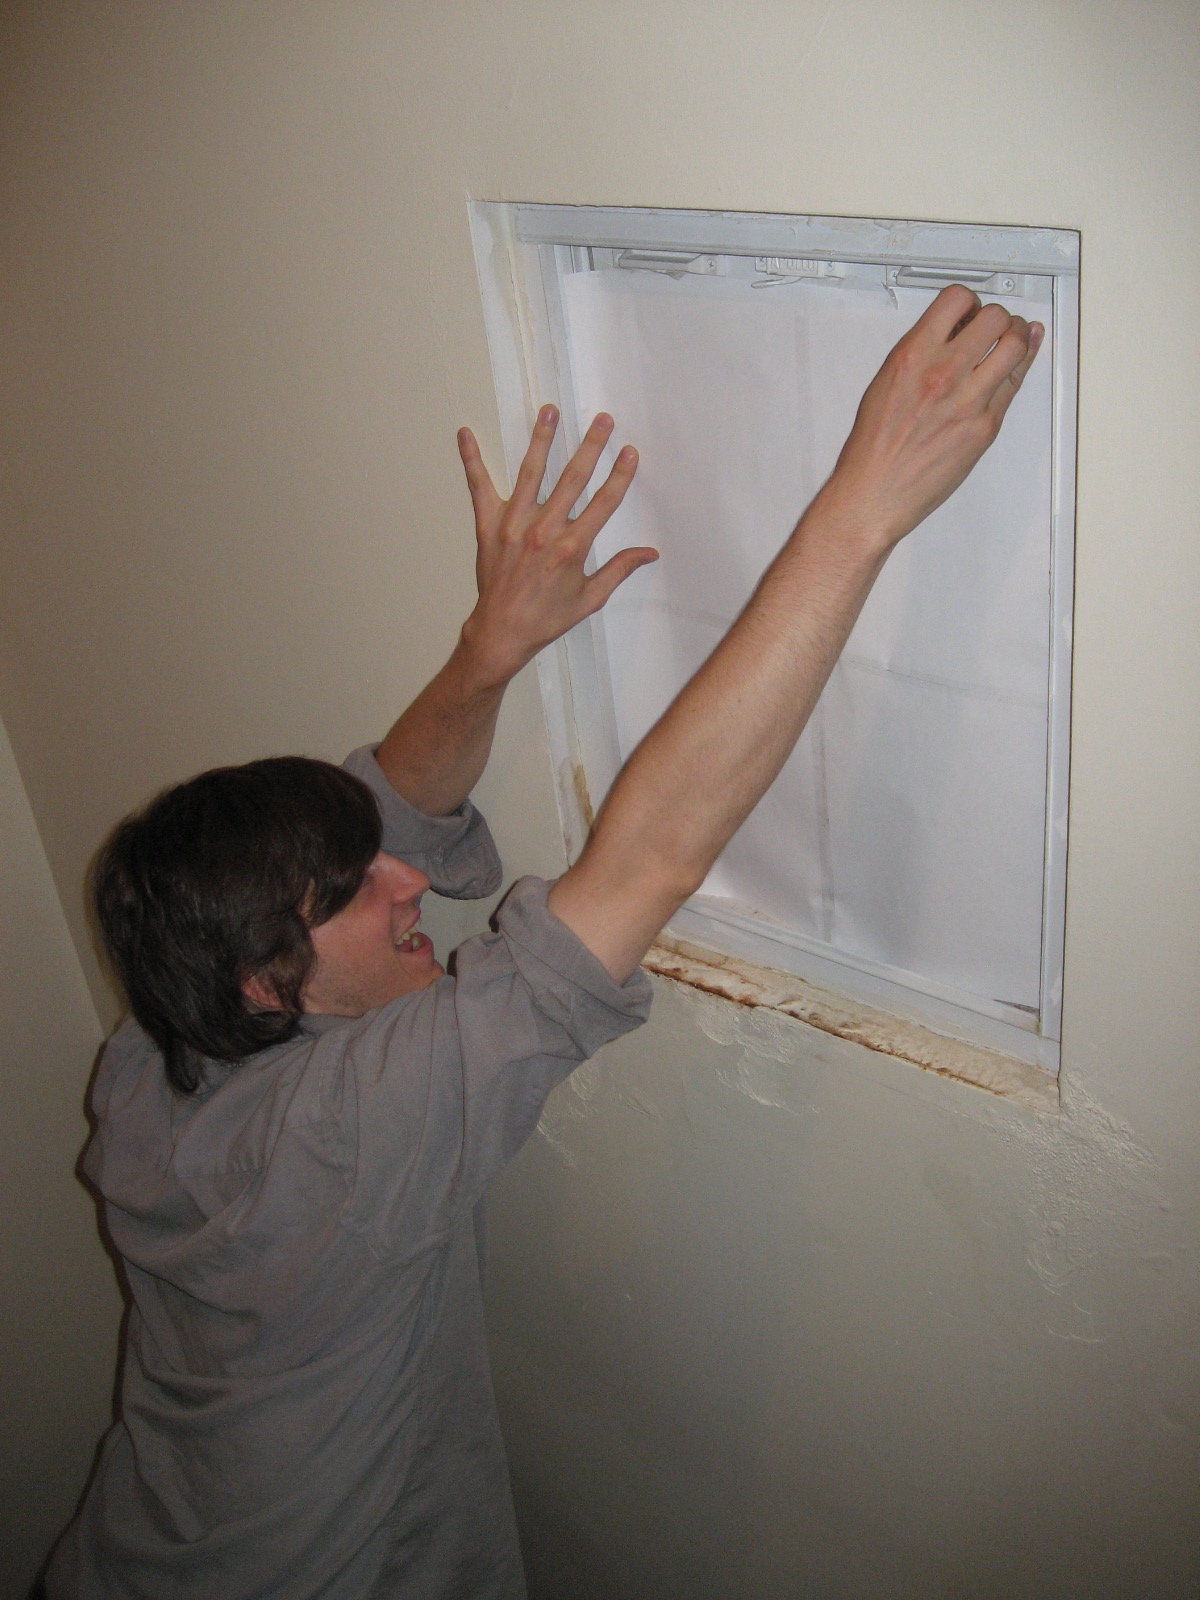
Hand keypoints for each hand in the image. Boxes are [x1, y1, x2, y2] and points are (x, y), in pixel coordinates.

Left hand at [456, 406, 656, 687]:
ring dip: (541, 439)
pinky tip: (464, 434)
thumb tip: (649, 553)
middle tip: (602, 420)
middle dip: (591, 447)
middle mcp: (543, 530)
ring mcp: (514, 525)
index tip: (629, 452)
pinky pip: (479, 488)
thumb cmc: (546, 618)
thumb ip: (619, 570)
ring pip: (530, 473)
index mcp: (571, 547)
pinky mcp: (488, 526)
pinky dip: (471, 461)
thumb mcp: (589, 599)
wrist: (502, 632)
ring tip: (549, 411)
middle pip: (573, 479)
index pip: (603, 503)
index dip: (619, 475)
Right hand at [819, 285, 1043, 551]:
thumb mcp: (885, 384)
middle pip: (995, 317)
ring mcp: (968, 401)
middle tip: (993, 327)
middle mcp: (943, 373)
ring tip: (1009, 343)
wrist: (874, 494)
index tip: (968, 310)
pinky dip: (1019, 368)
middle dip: (996, 317)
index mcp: (912, 357)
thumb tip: (951, 333)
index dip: (968, 301)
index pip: (956, 299)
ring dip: (1016, 338)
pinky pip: (1014, 385)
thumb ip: (921, 354)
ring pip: (1015, 346)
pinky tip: (1017, 363)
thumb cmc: (873, 448)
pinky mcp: (985, 427)